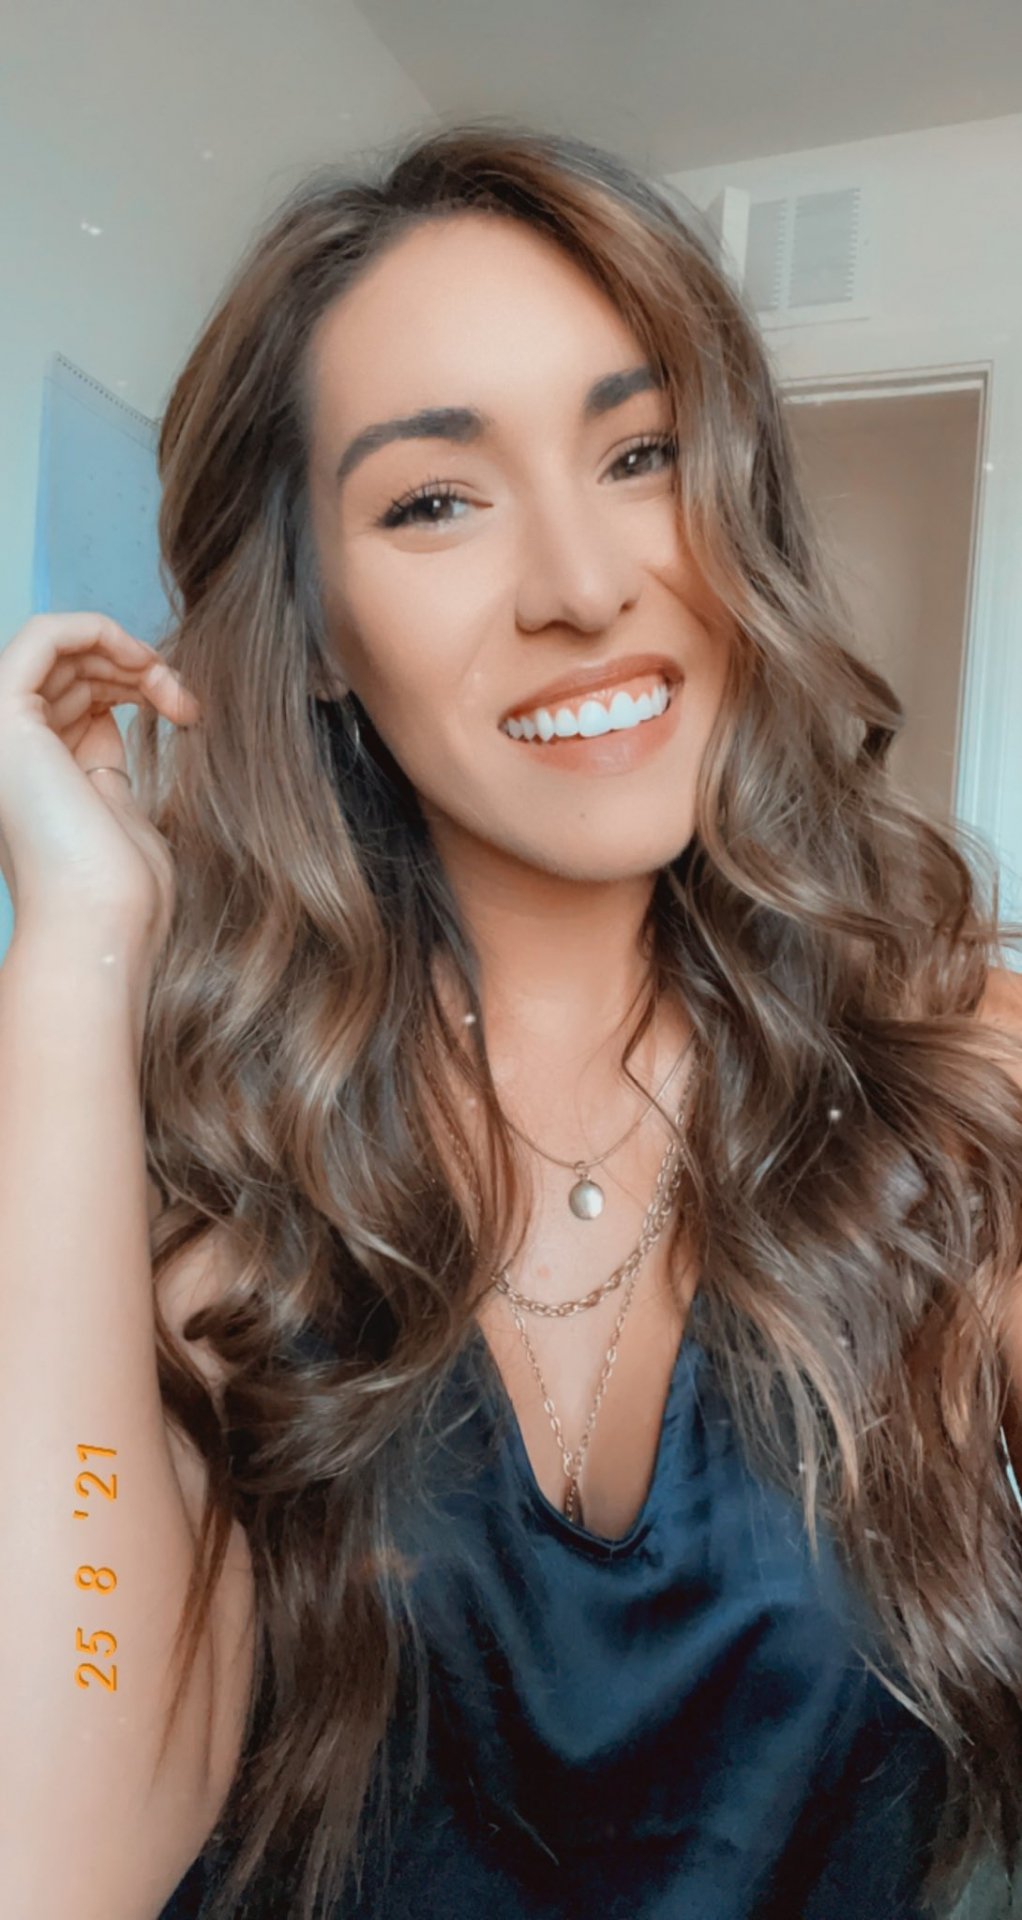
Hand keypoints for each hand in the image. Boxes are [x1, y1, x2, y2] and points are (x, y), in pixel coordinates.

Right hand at [0, 611, 201, 970]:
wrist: (97, 923)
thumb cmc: (119, 893)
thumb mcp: (119, 816)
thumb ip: (108, 772)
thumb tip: (118, 739)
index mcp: (41, 774)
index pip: (83, 701)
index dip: (138, 686)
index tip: (187, 711)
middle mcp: (14, 751)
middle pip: (74, 671)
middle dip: (138, 668)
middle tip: (186, 702)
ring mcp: (5, 733)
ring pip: (60, 648)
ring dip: (127, 651)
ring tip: (172, 688)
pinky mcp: (6, 717)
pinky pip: (43, 634)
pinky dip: (96, 629)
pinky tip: (140, 657)